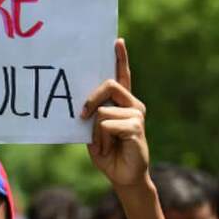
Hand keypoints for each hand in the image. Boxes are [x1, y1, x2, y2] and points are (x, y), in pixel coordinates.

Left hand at [81, 39, 148, 187]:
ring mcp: (137, 115)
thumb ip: (92, 115)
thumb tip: (84, 105)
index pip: (122, 76)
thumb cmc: (107, 154)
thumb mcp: (93, 132)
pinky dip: (101, 140)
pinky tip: (110, 149)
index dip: (120, 58)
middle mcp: (133, 105)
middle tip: (82, 117)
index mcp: (123, 103)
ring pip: (102, 111)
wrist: (123, 177)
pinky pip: (106, 124)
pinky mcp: (136, 127)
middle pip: (108, 85)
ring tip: (105, 146)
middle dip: (91, 100)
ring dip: (96, 133)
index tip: (116, 41)